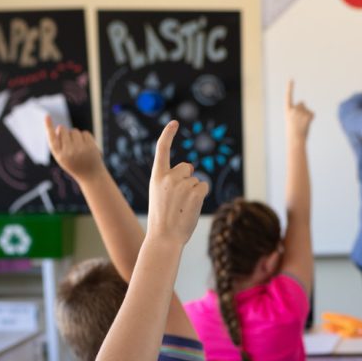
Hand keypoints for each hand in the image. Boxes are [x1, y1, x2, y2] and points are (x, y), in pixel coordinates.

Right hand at [44, 116, 103, 182]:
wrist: (91, 176)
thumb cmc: (74, 165)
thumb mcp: (62, 158)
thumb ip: (58, 144)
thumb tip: (59, 128)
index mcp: (59, 155)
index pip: (52, 138)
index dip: (48, 127)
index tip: (47, 116)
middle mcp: (69, 152)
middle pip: (63, 129)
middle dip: (66, 133)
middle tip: (71, 144)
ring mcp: (81, 149)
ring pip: (74, 130)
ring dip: (76, 136)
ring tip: (79, 148)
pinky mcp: (91, 147)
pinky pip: (85, 133)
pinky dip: (85, 137)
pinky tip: (87, 147)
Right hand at [146, 121, 207, 243]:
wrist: (164, 237)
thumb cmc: (162, 219)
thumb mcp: (160, 195)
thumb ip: (171, 181)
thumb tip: (193, 170)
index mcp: (157, 176)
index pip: (162, 149)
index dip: (168, 134)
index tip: (174, 123)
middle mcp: (169, 176)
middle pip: (187, 167)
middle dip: (187, 178)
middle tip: (179, 199)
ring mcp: (182, 184)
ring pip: (196, 180)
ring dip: (194, 192)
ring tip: (183, 207)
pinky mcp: (195, 193)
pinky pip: (204, 187)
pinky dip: (201, 196)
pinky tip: (192, 207)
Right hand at [285, 80, 313, 140]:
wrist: (295, 140)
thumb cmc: (293, 133)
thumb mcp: (292, 121)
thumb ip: (297, 113)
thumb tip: (308, 109)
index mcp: (287, 110)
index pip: (288, 96)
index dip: (290, 87)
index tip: (291, 79)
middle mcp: (293, 109)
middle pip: (302, 103)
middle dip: (303, 109)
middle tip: (300, 121)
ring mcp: (300, 112)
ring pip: (308, 109)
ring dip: (307, 116)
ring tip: (303, 124)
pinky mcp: (307, 115)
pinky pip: (312, 114)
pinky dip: (312, 119)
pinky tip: (307, 124)